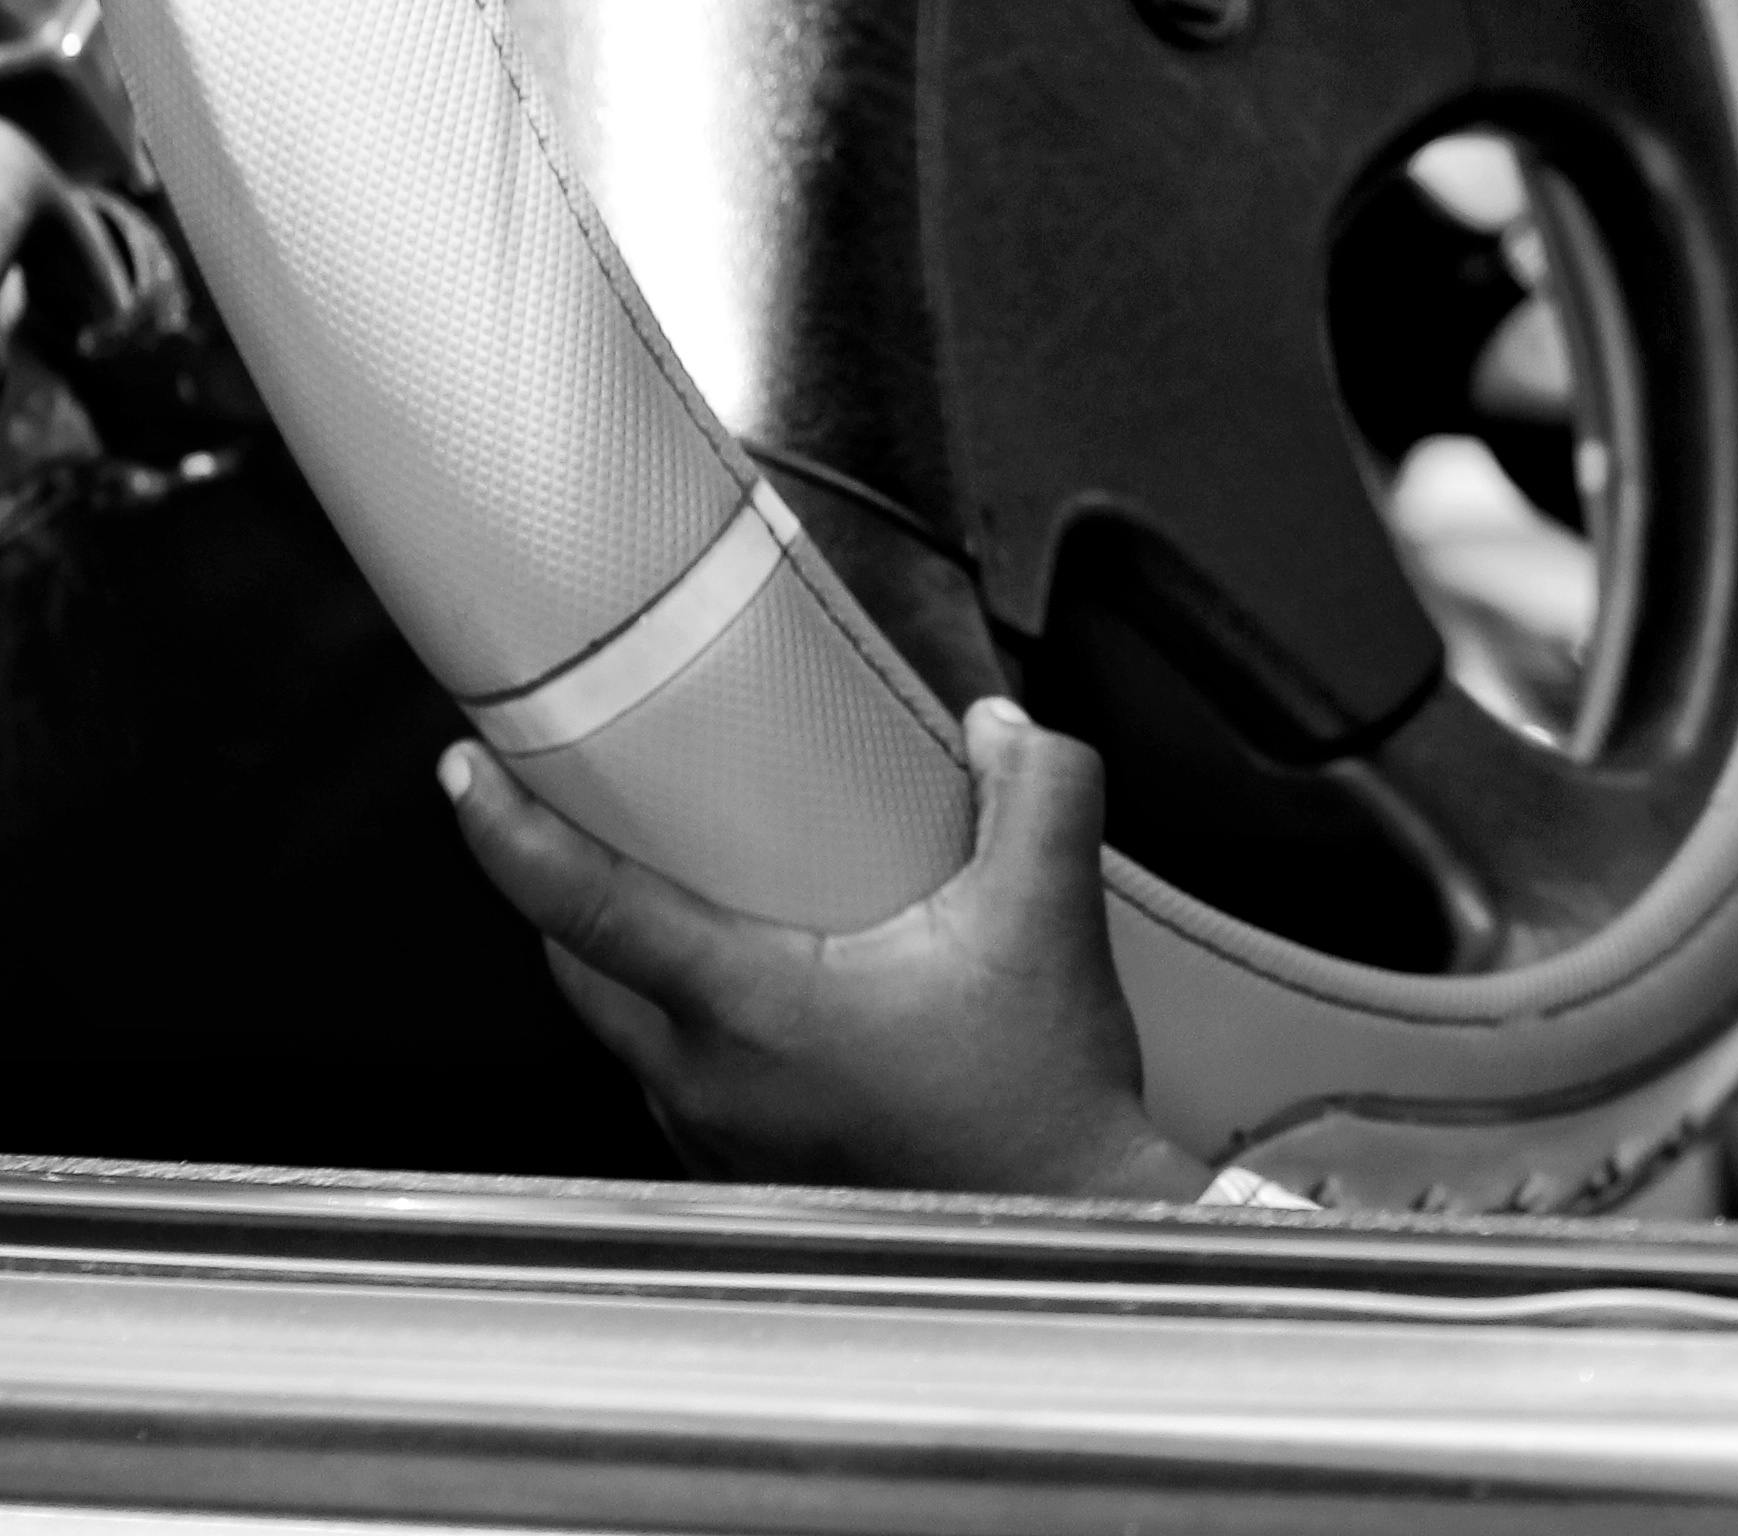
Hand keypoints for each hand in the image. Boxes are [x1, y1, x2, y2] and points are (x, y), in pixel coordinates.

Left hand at [442, 696, 1206, 1203]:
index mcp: (749, 1008)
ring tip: (668, 879)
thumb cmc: (1040, 1091)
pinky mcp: (743, 1165)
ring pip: (619, 1026)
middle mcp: (703, 1078)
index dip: (508, 830)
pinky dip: (676, 1013)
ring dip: (621, 952)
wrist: (1064, 1220)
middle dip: (554, 879)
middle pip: (574, 966)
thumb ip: (1041, 789)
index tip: (466, 768)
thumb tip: (995, 726)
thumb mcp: (1051, 915)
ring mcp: (714, 1132)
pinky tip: (744, 978)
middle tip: (576, 798)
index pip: (584, 909)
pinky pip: (668, 1073)